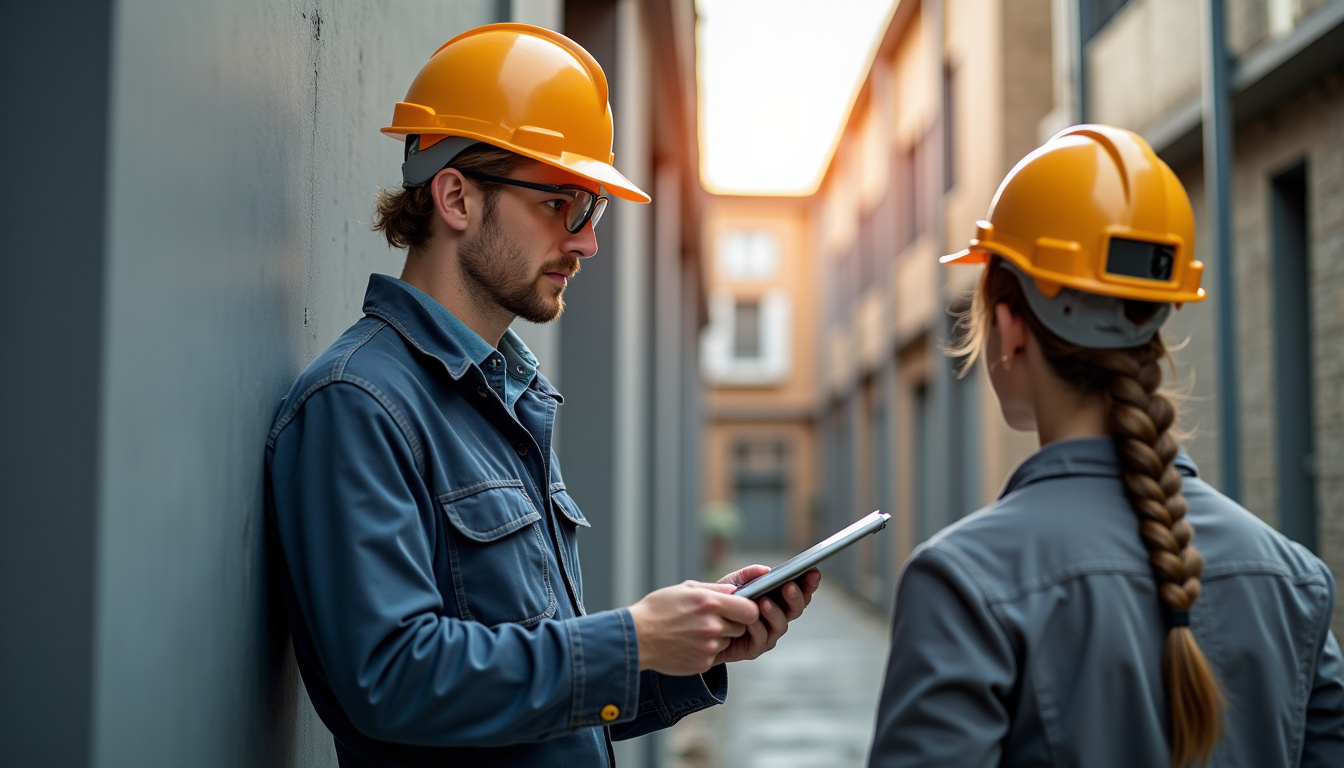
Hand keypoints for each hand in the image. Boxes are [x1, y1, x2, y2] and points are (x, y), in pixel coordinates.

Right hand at [628, 581, 759, 675]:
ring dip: (719, 637)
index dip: (748, 610)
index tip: (740, 609)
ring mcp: (709, 646)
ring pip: (728, 641)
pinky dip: (707, 650)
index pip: (750, 610)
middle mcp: (712, 626)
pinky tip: (689, 643)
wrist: (636, 638)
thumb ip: (714, 590)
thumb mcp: (685, 589)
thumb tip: (736, 591)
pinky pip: (716, 655)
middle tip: (712, 619)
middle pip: (741, 627)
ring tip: (695, 631)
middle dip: (732, 623)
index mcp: (709, 603)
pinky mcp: (703, 663)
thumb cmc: (658, 610)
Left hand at [712, 565, 820, 663]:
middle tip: (790, 586)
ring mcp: (769, 633)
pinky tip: (750, 620)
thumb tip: (766, 570)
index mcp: (778, 599)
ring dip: (775, 612)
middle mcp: (778, 616)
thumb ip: (748, 575)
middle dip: (796, 597)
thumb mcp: (732, 582)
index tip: (813, 572)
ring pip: (782, 625)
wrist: (704, 626)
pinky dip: (757, 628)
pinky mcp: (756, 648)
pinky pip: (762, 639)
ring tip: (765, 601)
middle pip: (797, 609)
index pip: (800, 591)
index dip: (809, 583)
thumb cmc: (724, 601)